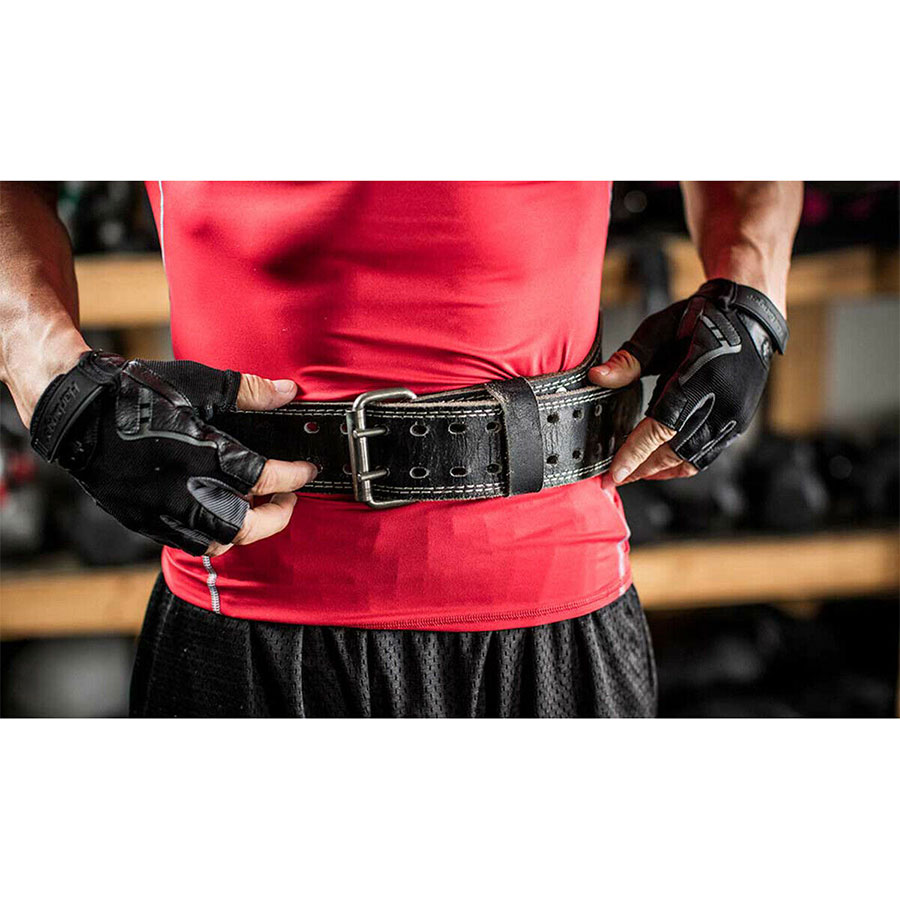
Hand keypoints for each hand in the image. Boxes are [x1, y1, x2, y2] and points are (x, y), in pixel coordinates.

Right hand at [30, 352, 315, 556]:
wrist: (73, 412)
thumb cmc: (131, 393)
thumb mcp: (193, 382)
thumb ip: (245, 391)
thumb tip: (286, 393)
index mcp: (199, 454)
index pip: (263, 478)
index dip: (292, 477)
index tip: (306, 471)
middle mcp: (181, 489)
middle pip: (244, 525)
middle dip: (276, 516)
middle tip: (288, 499)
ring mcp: (159, 509)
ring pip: (216, 541)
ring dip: (245, 530)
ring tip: (257, 510)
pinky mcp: (141, 519)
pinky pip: (185, 542)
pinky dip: (211, 535)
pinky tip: (220, 515)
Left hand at [589, 279, 787, 484]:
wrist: (749, 313)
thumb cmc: (703, 317)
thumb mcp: (659, 329)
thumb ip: (628, 359)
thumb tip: (597, 378)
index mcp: (699, 377)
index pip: (661, 427)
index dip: (636, 453)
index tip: (614, 473)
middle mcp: (722, 401)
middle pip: (675, 451)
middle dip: (642, 468)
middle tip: (612, 477)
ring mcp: (734, 414)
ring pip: (693, 459)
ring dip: (661, 469)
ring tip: (634, 472)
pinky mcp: (739, 420)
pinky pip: (708, 453)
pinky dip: (682, 462)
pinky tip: (661, 461)